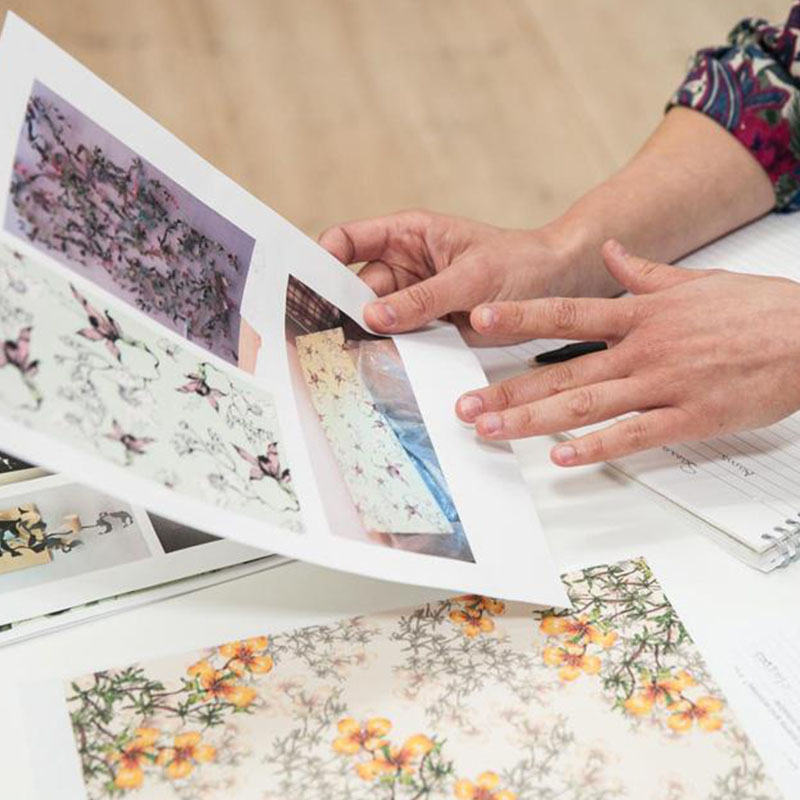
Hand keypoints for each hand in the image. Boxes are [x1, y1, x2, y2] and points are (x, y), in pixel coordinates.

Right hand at [319, 210, 613, 342]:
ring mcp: (414, 298)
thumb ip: (423, 298)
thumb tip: (375, 316)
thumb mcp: (472, 277)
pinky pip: (401, 339)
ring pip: (376, 319)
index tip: (306, 287)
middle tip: (327, 340)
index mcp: (407, 234)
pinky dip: (394, 352)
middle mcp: (403, 265)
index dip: (322, 259)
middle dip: (344, 312)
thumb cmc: (520, 263)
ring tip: (354, 358)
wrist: (558, 287)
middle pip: (356, 288)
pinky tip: (384, 366)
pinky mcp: (428, 326)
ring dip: (369, 337)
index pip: (348, 240)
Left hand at [456, 240, 799, 464]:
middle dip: (509, 389)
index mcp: (642, 314)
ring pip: (587, 404)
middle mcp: (644, 349)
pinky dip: (596, 447)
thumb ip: (643, 271)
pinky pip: (634, 435)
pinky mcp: (689, 418)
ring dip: (534, 419)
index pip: (566, 312)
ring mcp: (664, 385)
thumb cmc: (757, 311)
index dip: (519, 316)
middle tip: (465, 404)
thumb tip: (611, 252)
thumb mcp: (695, 281)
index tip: (479, 318)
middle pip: (562, 369)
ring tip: (492, 431)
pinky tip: (561, 458)